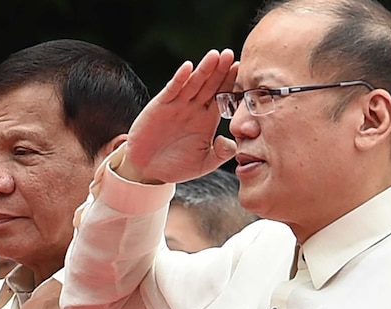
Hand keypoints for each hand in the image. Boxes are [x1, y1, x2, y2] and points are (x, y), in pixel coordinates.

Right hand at [121, 49, 237, 183]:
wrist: (148, 171)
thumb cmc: (176, 166)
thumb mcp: (204, 164)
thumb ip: (221, 154)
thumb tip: (232, 143)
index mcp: (207, 119)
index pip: (222, 96)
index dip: (231, 83)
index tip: (242, 70)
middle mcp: (194, 108)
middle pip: (210, 84)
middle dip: (220, 70)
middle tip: (231, 54)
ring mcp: (177, 105)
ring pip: (193, 83)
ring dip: (204, 69)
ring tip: (215, 55)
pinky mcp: (160, 106)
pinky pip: (172, 90)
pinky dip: (179, 79)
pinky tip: (188, 68)